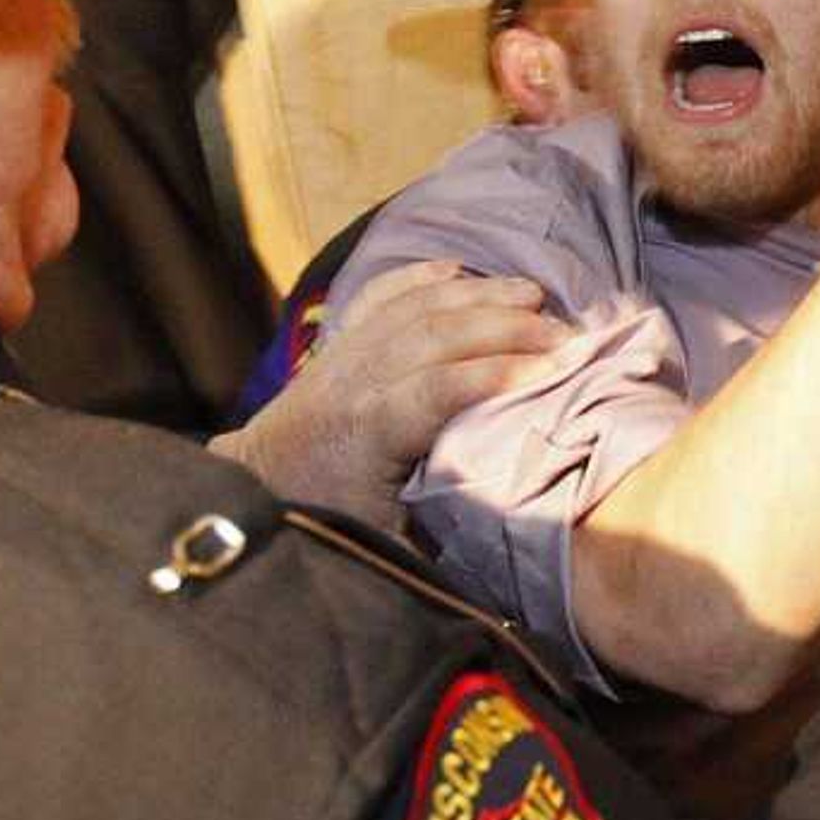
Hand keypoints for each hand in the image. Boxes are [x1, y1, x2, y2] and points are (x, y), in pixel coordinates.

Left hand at [210, 260, 557, 521]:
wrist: (253, 486)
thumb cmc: (325, 521)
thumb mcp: (382, 544)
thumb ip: (436, 538)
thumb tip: (506, 548)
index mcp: (367, 431)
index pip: (441, 388)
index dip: (499, 373)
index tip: (556, 366)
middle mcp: (356, 379)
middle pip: (439, 334)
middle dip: (508, 326)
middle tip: (566, 331)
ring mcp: (346, 353)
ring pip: (417, 306)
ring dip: (479, 295)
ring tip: (533, 294)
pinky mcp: (339, 343)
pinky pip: (383, 295)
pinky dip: (422, 279)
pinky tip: (460, 271)